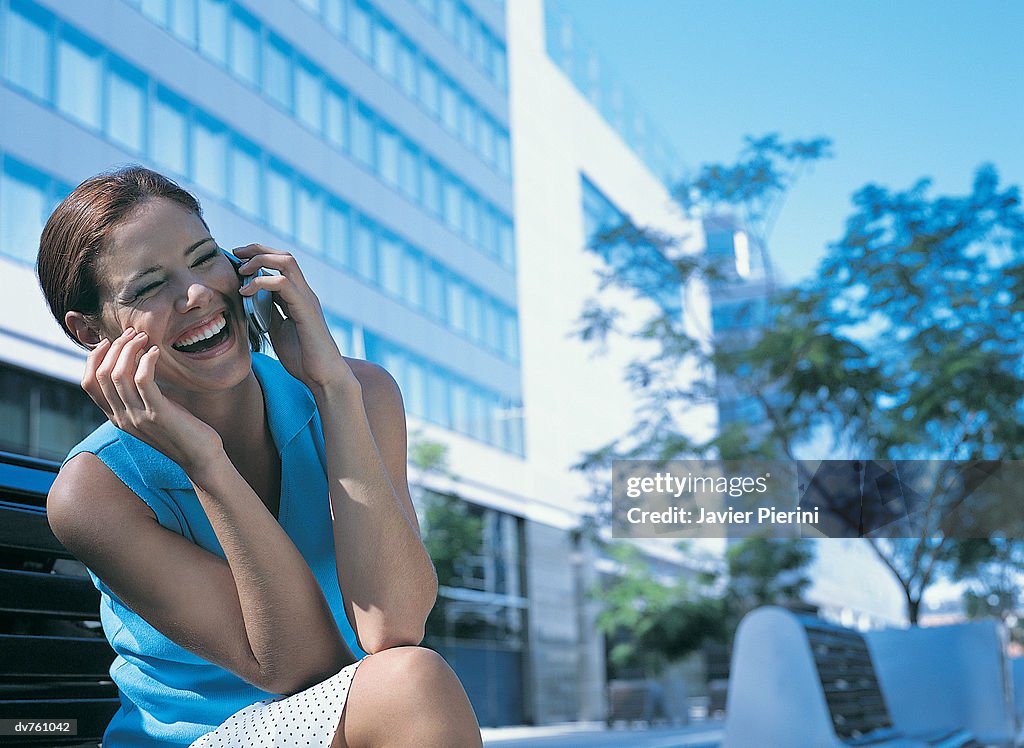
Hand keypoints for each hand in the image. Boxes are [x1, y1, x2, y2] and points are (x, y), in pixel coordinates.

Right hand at [82, 328, 222, 472]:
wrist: (200, 457)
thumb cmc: (180, 430)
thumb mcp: (149, 412)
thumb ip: (136, 396)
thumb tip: (132, 362)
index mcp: (116, 416)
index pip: (88, 383)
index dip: (94, 357)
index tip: (109, 341)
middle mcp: (121, 418)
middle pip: (102, 375)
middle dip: (115, 348)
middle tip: (134, 334)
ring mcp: (138, 417)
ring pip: (118, 375)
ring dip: (130, 350)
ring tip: (144, 338)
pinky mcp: (158, 414)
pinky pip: (143, 380)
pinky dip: (147, 361)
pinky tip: (156, 352)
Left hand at [233, 244, 358, 393]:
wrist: (323, 376)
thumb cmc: (303, 357)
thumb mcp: (279, 329)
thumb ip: (269, 312)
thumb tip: (252, 300)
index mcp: (299, 297)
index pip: (281, 264)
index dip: (259, 256)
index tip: (238, 259)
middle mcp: (305, 293)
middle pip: (284, 256)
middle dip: (258, 250)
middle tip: (236, 254)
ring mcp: (307, 300)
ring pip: (286, 263)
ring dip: (260, 261)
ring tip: (241, 270)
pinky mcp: (305, 310)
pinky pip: (283, 285)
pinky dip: (261, 282)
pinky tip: (246, 292)